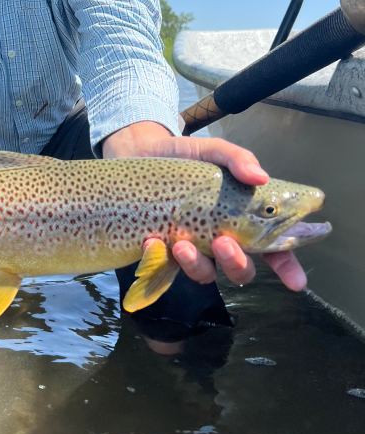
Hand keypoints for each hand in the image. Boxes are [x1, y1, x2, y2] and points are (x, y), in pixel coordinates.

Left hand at [102, 121, 307, 291]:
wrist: (138, 152)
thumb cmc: (184, 154)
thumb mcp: (212, 151)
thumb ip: (237, 159)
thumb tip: (260, 177)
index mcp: (242, 218)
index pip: (273, 247)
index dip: (287, 266)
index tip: (295, 282)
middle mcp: (221, 238)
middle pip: (242, 268)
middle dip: (237, 263)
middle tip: (224, 243)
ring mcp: (192, 247)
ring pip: (206, 274)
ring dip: (198, 264)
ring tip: (182, 244)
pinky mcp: (162, 250)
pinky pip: (167, 268)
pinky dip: (160, 258)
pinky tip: (151, 241)